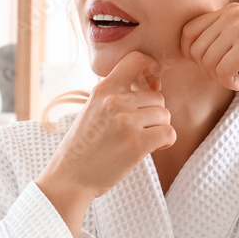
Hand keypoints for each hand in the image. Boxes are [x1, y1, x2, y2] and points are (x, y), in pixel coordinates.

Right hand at [39, 50, 175, 201]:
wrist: (70, 177)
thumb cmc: (82, 146)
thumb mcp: (92, 110)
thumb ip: (114, 96)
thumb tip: (145, 85)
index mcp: (103, 90)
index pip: (136, 60)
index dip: (151, 69)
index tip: (151, 85)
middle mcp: (114, 101)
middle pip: (157, 98)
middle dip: (153, 114)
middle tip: (138, 129)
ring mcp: (126, 122)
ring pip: (165, 116)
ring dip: (158, 129)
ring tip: (141, 140)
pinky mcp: (136, 143)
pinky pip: (168, 133)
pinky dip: (165, 141)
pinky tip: (153, 147)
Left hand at [179, 2, 238, 90]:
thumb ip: (224, 35)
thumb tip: (193, 53)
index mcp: (229, 10)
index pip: (188, 31)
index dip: (192, 53)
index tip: (210, 65)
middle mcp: (231, 15)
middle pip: (194, 48)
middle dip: (204, 68)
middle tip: (224, 76)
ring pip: (206, 61)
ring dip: (217, 77)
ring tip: (235, 80)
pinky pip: (221, 71)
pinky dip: (228, 83)